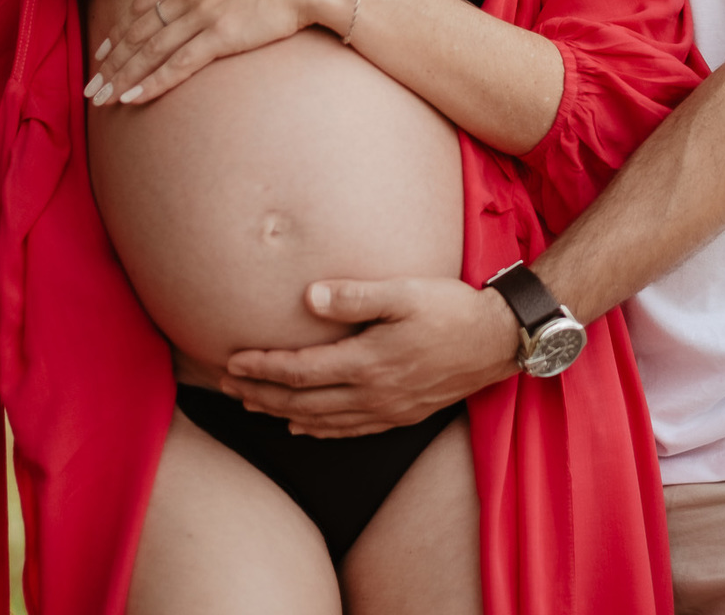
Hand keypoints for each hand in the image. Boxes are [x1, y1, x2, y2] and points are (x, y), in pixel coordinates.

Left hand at [84, 0, 350, 107]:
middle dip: (111, 61)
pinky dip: (151, 83)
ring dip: (122, 77)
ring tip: (101, 98)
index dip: (121, 30)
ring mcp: (201, 15)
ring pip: (149, 51)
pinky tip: (132, 98)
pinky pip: (177, 66)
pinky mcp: (219, 37)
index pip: (145, 4)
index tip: (107, 49)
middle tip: (91, 83)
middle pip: (138, 31)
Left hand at [221, 277, 520, 436]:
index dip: (262, 367)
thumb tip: (308, 298)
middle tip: (227, 386)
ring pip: (320, 421)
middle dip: (261, 394)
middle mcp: (372, 394)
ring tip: (252, 404)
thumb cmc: (451, 309)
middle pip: (302, 402)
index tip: (232, 360)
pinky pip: (348, 432)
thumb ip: (355, 295)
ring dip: (281, 414)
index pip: (300, 371)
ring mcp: (386, 411)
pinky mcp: (401, 416)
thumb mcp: (404, 291)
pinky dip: (317, 430)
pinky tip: (303, 427)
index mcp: (367, 363)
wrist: (497, 342)